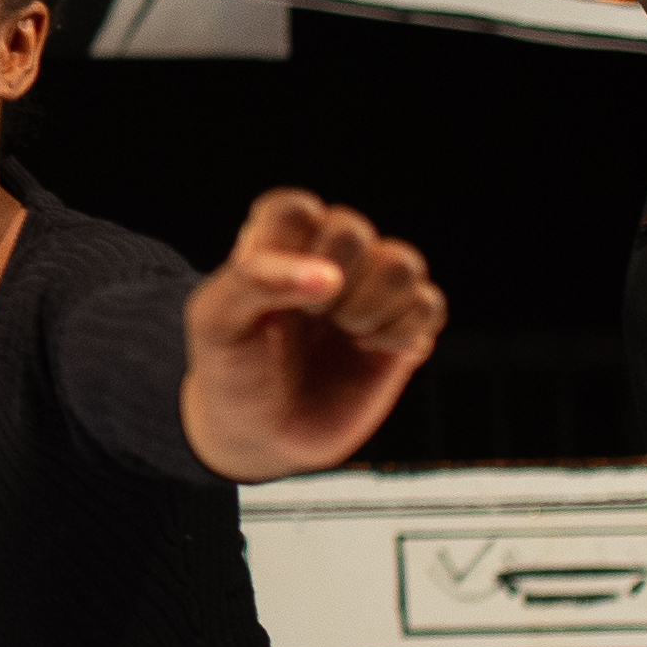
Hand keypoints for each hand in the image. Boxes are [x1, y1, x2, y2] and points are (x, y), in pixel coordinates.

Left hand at [180, 189, 447, 479]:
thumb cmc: (231, 371)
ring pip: (403, 262)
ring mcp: (369, 291)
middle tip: (308, 318)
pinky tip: (370, 351)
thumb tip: (329, 274)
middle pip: (352, 230)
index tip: (270, 298)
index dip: (287, 255)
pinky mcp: (403, 328)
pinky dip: (402, 330)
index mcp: (276, 242)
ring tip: (344, 333)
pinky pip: (430, 304)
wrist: (259, 437)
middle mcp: (327, 257)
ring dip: (370, 306)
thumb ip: (254, 280)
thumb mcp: (217, 323)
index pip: (294, 209)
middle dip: (327, 283)